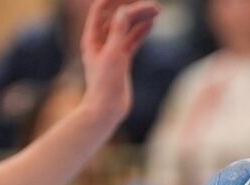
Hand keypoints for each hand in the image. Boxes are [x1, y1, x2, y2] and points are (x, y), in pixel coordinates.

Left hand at [76, 0, 162, 128]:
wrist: (106, 109)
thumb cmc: (106, 84)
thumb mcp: (113, 55)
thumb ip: (118, 32)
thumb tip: (124, 11)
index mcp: (92, 38)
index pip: (101, 10)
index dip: (114, 0)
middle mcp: (100, 42)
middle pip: (117, 18)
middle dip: (135, 10)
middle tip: (154, 6)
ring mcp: (112, 51)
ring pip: (127, 29)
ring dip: (140, 19)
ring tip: (157, 12)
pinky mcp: (122, 61)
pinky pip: (132, 41)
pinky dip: (141, 32)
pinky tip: (151, 25)